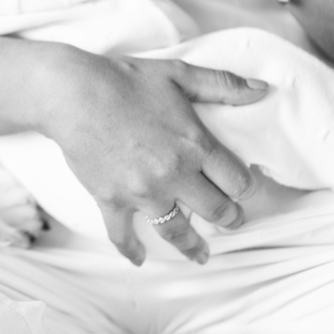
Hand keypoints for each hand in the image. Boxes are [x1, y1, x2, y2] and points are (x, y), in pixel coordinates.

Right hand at [41, 51, 264, 264]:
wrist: (71, 92)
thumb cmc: (123, 79)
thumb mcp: (177, 74)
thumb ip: (222, 84)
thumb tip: (262, 89)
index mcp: (195, 145)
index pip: (238, 181)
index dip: (246, 188)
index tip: (244, 191)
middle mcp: (174, 174)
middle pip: (216, 211)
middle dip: (229, 218)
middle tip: (230, 220)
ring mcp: (142, 192)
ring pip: (177, 231)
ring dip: (193, 247)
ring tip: (201, 255)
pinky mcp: (111, 199)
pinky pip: (122, 234)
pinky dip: (131, 250)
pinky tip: (139, 259)